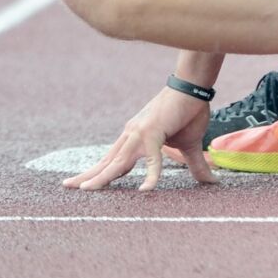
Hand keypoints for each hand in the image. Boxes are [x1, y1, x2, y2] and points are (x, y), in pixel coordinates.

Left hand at [63, 88, 216, 191]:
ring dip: (103, 177)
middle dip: (87, 175)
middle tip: (67, 187)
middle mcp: (132, 135)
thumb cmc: (189, 112)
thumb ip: (194, 165)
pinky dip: (150, 175)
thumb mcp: (189, 145)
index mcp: (135, 137)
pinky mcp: (154, 132)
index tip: (81, 183)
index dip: (97, 171)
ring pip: (119, 162)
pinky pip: (152, 159)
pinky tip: (146, 190)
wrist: (194, 87)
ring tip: (87, 190)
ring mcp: (140, 134)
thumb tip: (210, 182)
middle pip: (106, 161)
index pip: (112, 159)